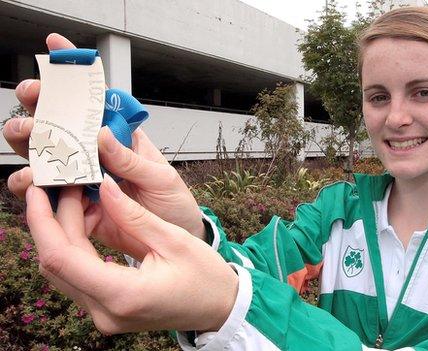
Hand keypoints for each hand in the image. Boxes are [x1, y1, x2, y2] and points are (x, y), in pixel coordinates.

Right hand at [4, 34, 206, 257]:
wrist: (172, 244)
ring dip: (30, 145)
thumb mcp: (161, 179)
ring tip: (34, 146)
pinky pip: (44, 194)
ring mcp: (81, 179)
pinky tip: (38, 184)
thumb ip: (132, 161)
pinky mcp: (72, 208)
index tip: (55, 47)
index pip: (96, 100)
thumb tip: (100, 136)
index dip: (74, 73)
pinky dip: (33, 188)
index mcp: (120, 137)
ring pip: (42, 155)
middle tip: (36, 102)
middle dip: (40, 106)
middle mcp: (95, 154)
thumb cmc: (173, 203)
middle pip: (58, 122)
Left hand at [25, 176, 237, 333]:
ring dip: (63, 233)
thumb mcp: (173, 239)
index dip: (42, 221)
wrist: (220, 308)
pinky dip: (76, 247)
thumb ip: (133, 214)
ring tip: (78, 199)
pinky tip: (88, 222)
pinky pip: (78, 276)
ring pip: (63, 270)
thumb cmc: (205, 277)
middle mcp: (105, 311)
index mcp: (123, 294)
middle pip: (56, 263)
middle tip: (65, 186)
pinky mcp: (106, 311)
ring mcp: (103, 315)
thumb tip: (102, 185)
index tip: (39, 191)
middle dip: (52, 220)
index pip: (61, 257)